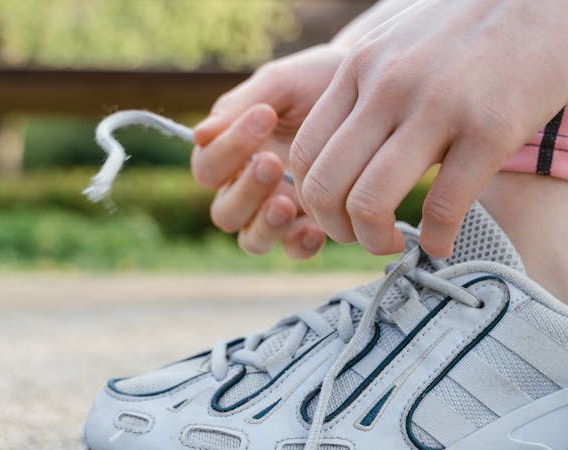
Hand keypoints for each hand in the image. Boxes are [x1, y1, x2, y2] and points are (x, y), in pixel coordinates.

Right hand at [191, 45, 345, 258]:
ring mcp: (278, 211)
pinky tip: (315, 228)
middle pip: (225, 213)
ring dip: (265, 225)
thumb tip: (198, 135)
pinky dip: (299, 244)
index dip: (227, 149)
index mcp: (230, 154)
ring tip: (287, 203)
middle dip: (245, 192)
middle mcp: (247, 189)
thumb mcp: (279, 84)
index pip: (207, 168)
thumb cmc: (313, 82)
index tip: (264, 116)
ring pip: (252, 240)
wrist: (368, 90)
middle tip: (272, 163)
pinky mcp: (311, 224)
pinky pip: (294, 250)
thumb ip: (240, 106)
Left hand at [290, 0, 567, 256]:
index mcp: (360, 67)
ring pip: (370, 202)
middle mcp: (387, 86)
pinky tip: (444, 242)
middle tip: (365, 238)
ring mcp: (437, 107)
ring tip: (396, 245)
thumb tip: (357, 150)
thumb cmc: (481, 23)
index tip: (340, 213)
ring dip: (375, 242)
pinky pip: (443, 207)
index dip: (312, 200)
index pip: (304, 153)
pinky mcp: (490, 128)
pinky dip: (436, 240)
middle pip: (324, 186)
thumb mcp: (404, 44)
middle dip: (337, 230)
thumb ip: (373, 89)